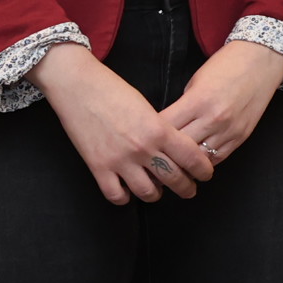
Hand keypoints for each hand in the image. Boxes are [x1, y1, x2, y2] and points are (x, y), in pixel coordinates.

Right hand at [37, 41, 204, 205]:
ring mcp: (120, 160)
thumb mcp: (145, 106)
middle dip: (186, 188)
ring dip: (156, 195)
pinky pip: (116, 195)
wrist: (77, 84)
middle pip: (174, 179)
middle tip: (187, 189)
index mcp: (159, 129)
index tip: (205, 174)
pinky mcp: (98, 167)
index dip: (203, 170)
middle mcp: (143, 148)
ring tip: (156, 191)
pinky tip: (126, 190)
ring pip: (148, 193)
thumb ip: (160, 129)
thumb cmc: (111, 89)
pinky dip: (124, 197)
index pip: (193, 158)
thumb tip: (170, 149)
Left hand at [155, 39, 282, 173]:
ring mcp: (229, 131)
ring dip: (183, 162)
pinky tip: (191, 163)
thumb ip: (183, 106)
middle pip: (180, 147)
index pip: (166, 127)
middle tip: (149, 158)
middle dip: (163, 152)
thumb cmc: (225, 66)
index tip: (141, 139)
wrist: (261, 60)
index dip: (150, 134)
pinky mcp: (241, 137)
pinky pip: (218, 159)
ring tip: (168, 166)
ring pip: (199, 158)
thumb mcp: (195, 82)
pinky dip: (203, 162)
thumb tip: (168, 126)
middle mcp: (214, 119)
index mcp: (198, 101)